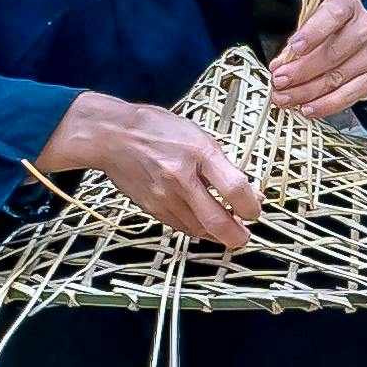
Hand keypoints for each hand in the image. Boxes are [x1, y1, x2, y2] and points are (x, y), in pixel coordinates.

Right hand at [34, 87, 258, 251]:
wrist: (112, 136)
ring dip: (218, 234)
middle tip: (244, 234)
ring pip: (200, 230)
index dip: (251, 207)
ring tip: (227, 226)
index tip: (254, 209)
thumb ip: (225, 167)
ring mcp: (164, 197)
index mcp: (198, 153)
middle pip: (217, 222)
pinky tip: (204, 221)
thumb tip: (252, 195)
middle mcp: (181, 178)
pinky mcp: (153, 209)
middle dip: (238, 236)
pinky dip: (198, 228)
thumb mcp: (198, 137)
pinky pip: (182, 227)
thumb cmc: (157, 130)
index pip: (235, 190)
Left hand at [262, 0, 366, 122]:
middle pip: (334, 52)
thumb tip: (279, 66)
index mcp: (348, 6)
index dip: (313, 32)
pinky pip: (348, 96)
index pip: (333, 15)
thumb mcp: (310, 28)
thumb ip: (294, 46)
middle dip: (302, 70)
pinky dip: (325, 105)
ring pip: (338, 77)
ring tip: (286, 98)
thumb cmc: (329, 32)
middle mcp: (365, 28)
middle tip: (280, 81)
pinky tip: (308, 108)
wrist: (361, 46)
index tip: (295, 47)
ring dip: (308, 92)